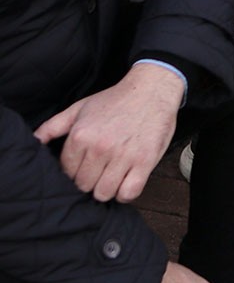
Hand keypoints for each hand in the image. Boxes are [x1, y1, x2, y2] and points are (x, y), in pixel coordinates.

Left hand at [34, 64, 183, 203]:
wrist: (151, 89)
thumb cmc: (115, 100)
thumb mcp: (80, 108)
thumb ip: (53, 126)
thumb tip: (33, 141)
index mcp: (81, 135)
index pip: (67, 172)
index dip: (75, 171)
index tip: (85, 165)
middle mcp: (100, 147)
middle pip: (84, 186)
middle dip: (90, 180)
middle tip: (99, 169)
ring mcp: (123, 156)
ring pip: (104, 193)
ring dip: (107, 188)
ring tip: (112, 175)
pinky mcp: (144, 162)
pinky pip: (128, 193)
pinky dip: (125, 192)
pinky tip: (126, 180)